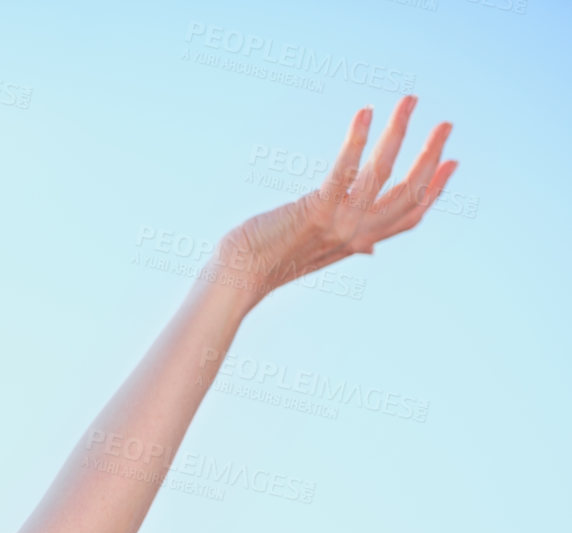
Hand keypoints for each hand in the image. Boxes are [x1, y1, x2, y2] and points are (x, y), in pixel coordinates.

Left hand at [211, 96, 456, 306]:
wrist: (240, 273)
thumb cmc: (272, 257)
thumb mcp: (318, 251)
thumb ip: (350, 244)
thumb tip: (371, 249)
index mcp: (360, 241)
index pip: (410, 215)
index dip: (434, 189)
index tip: (451, 161)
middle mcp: (356, 234)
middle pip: (407, 193)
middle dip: (430, 156)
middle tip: (446, 124)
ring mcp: (338, 223)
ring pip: (382, 173)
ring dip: (399, 133)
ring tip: (409, 101)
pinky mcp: (315, 210)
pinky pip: (344, 169)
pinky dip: (357, 139)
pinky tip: (366, 113)